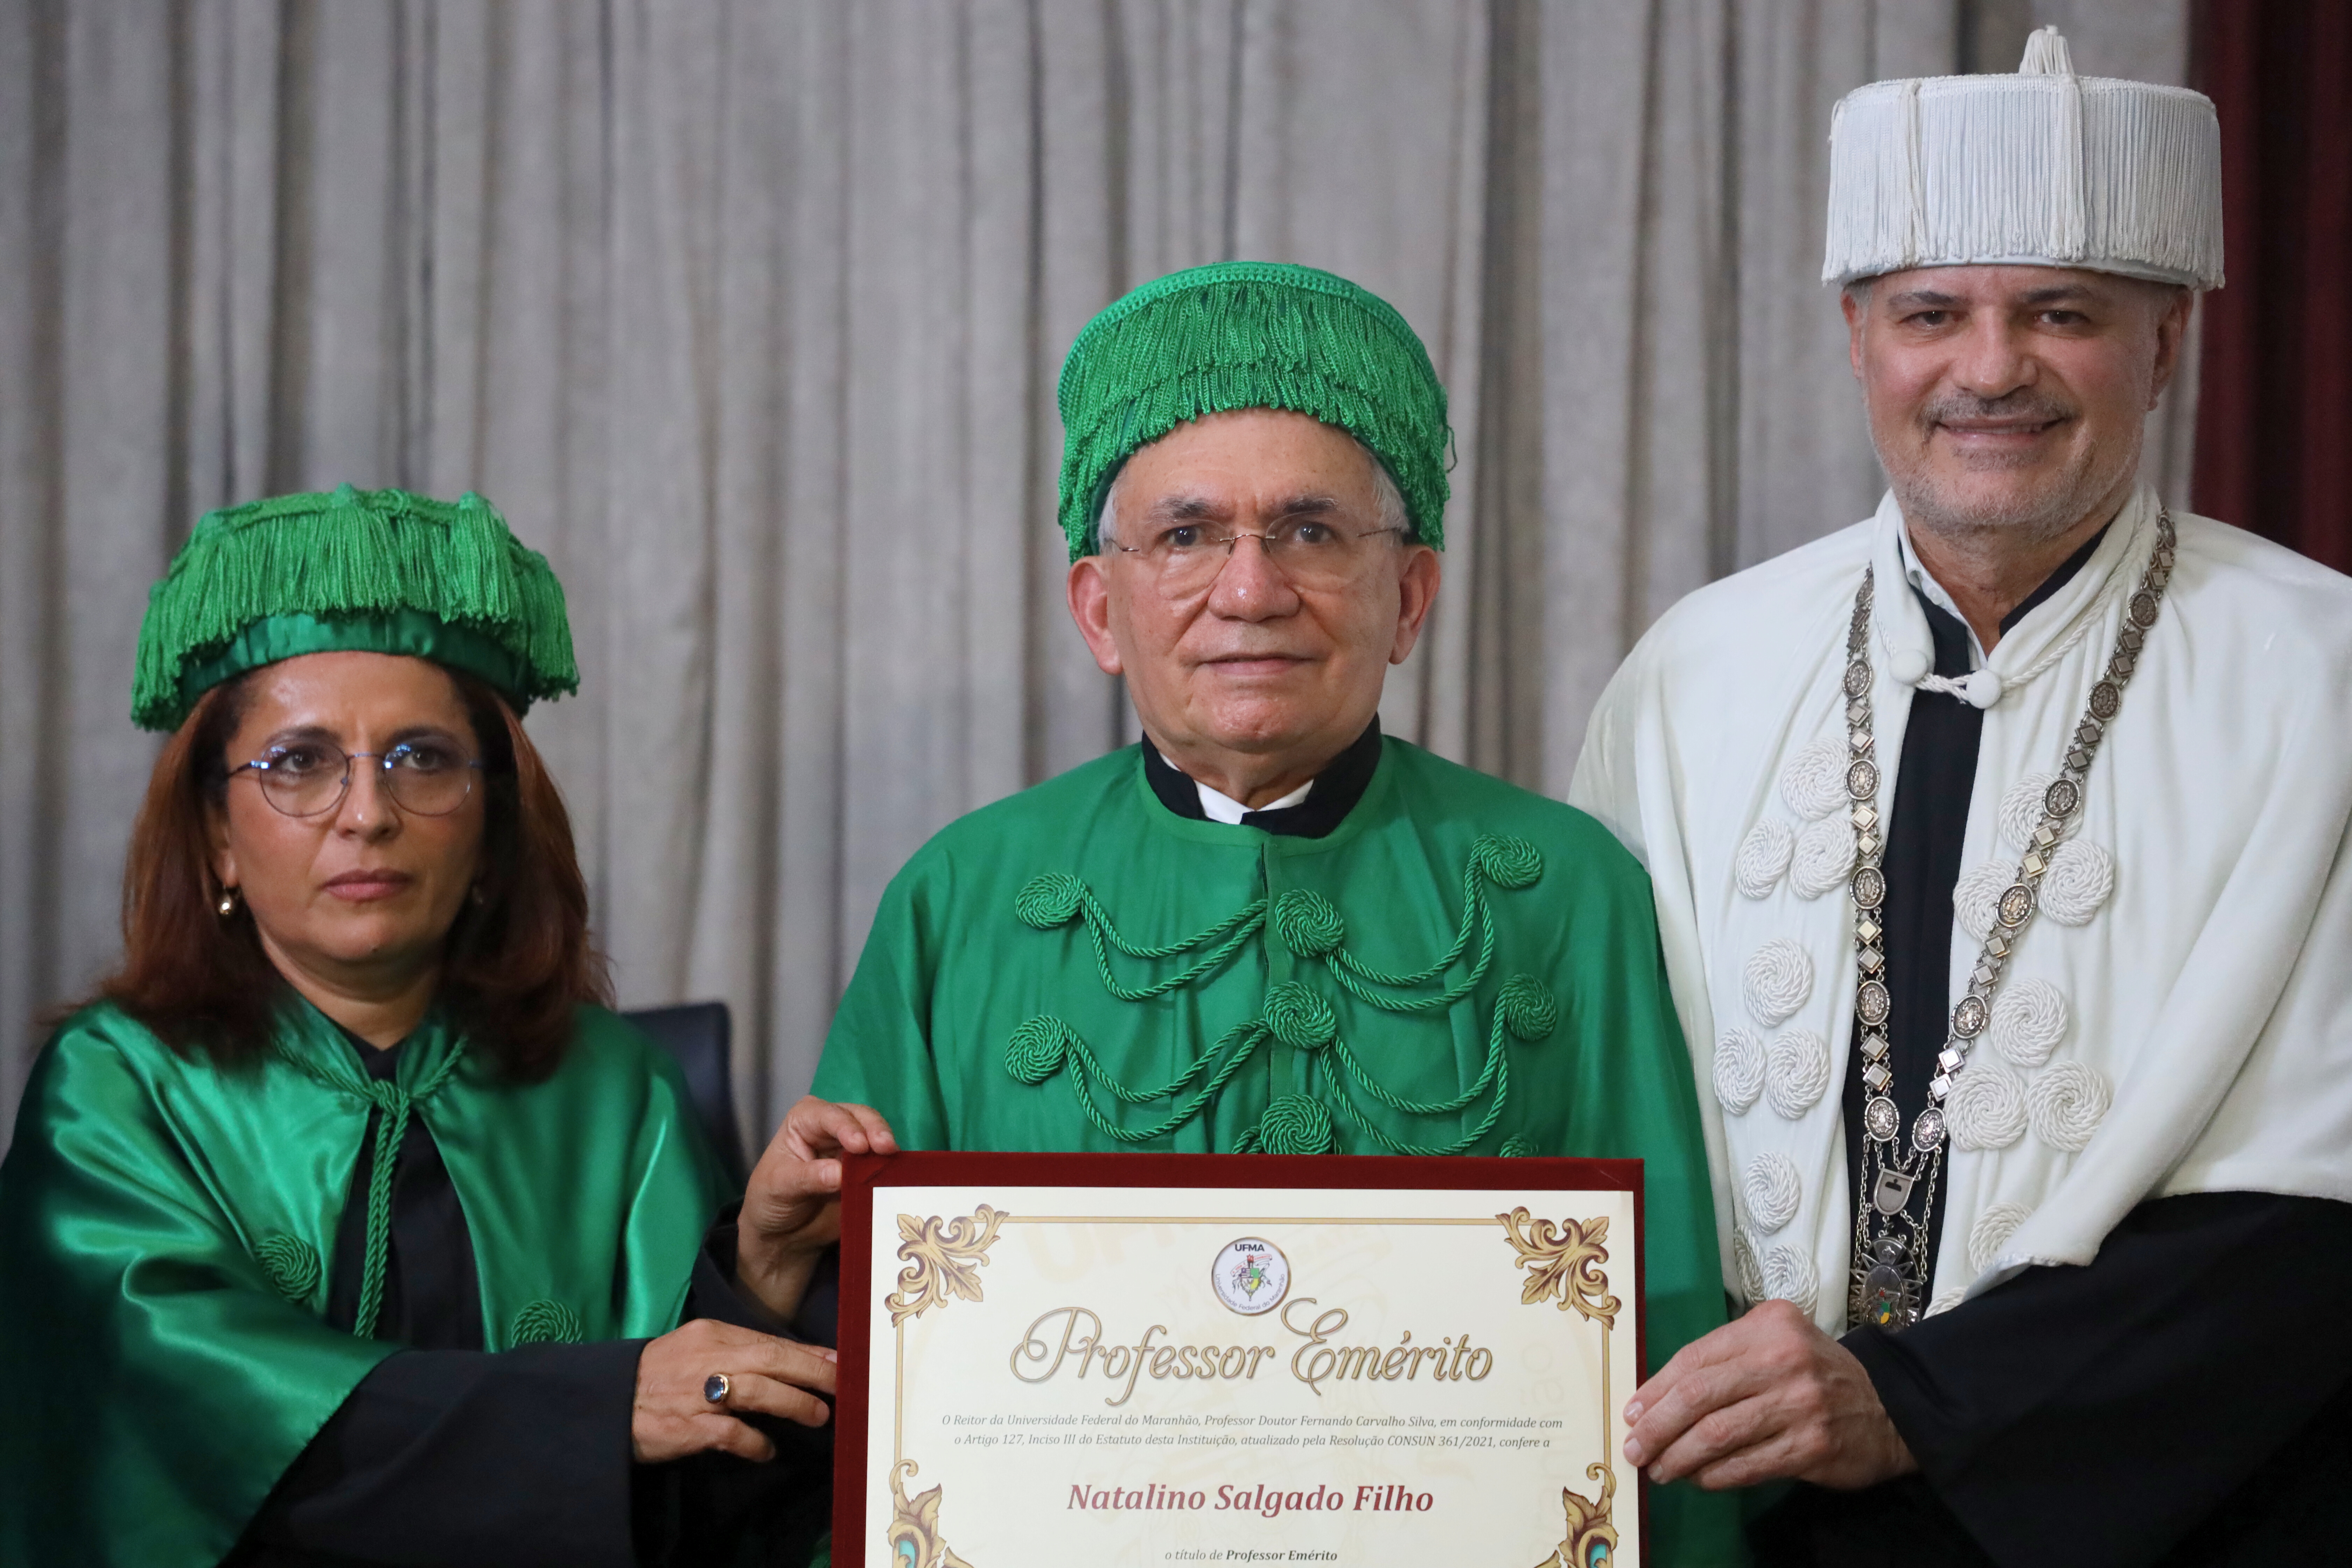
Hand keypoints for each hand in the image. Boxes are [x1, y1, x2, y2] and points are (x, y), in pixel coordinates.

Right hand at [632, 1317, 836, 1462]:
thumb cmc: (660, 1375)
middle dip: (812, 1371)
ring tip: (818, 1415)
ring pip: (756, 1391)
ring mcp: (696, 1392)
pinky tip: (768, 1450)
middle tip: (842, 1384)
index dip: (808, 1351)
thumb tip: (792, 1360)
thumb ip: (740, 1352)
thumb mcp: (697, 1349)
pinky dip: (754, 1442)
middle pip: (770, 1359)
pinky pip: (730, 1433)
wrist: (608, 1400)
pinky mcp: (686, 1426)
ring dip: (793, 1403)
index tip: (840, 1360)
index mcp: (712, 1334)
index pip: (769, 1340)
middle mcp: (707, 1358)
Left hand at [735, 1095, 898, 1320]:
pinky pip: (883, 1165)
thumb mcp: (779, 1186)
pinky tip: (897, 1177)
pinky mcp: (867, 1170)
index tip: (860, 1146)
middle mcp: (832, 1127)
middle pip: (860, 1118)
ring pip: (876, 1137)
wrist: (782, 1234)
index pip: (829, 1115)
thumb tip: (841, 1173)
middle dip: (875, 1130)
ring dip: (887, 1150)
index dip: (846, 1126)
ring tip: (894, 1163)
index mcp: (806, 1120)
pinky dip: (891, 1169)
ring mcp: (853, 1148)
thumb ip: (809, 1177)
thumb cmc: (771, 1200)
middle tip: (887, 1149)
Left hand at [1620, 1299, 1916, 1490]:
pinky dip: (1715, 1476)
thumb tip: (1656, 1399)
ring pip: (1718, 1433)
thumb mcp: (1774, 1345)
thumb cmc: (1814, 1374)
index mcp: (1768, 1326)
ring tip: (1660, 1469)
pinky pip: (1747, 1465)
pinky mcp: (1811, 1446)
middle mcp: (1783, 1359)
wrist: (1889, 1407)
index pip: (1695, 1357)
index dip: (1655, 1389)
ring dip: (1680, 1456)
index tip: (1631, 1412)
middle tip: (1634, 1447)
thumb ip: (1724, 1361)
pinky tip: (1699, 1480)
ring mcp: (1800, 1404)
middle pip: (1699, 1395)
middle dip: (1658, 1425)